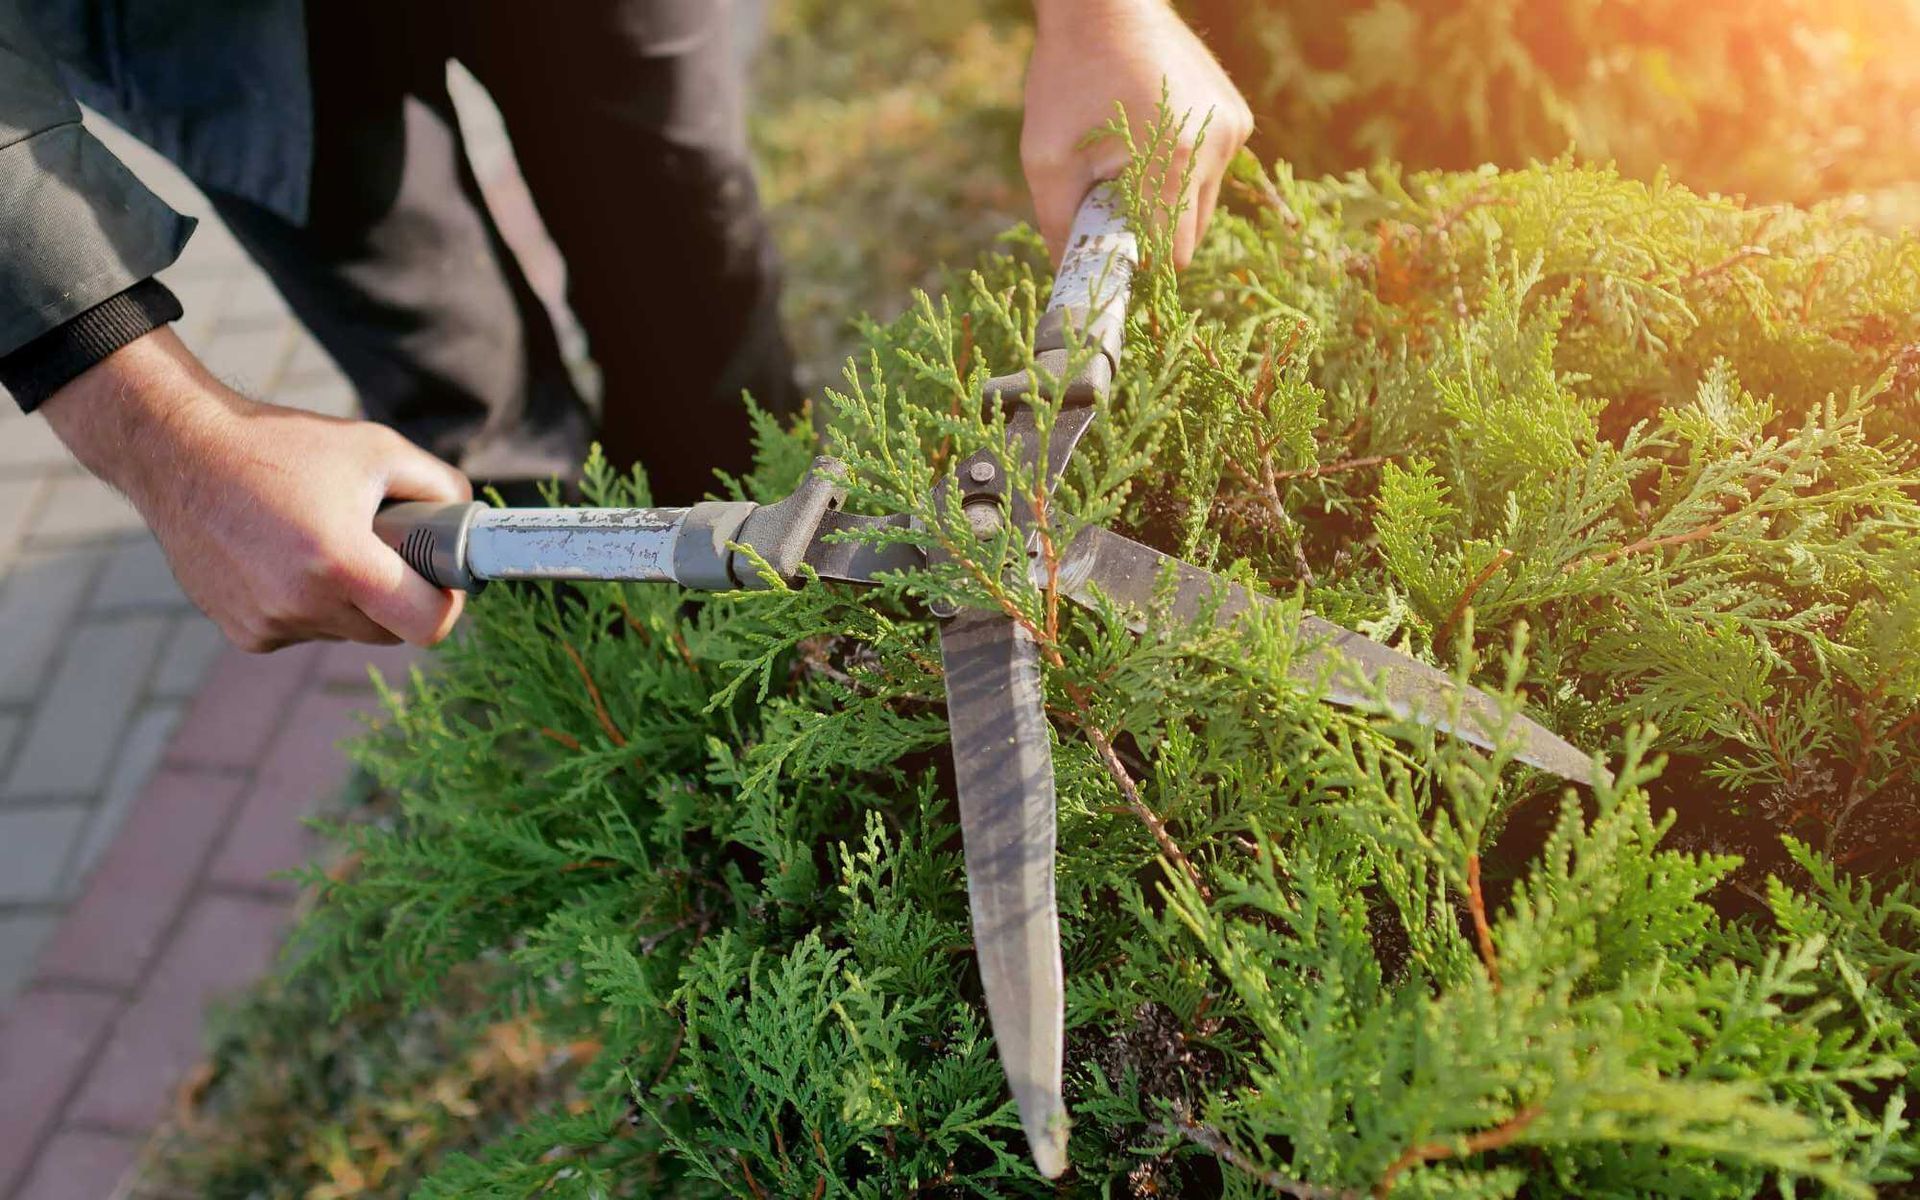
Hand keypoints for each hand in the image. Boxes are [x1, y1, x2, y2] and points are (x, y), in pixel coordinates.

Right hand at [42, 327, 470, 652]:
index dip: (445, 604)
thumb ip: (440, 486)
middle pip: (388, 631)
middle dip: (398, 599)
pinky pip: (303, 630)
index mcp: (342, 563)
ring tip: (324, 542)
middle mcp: (303, 604)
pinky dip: (308, 604)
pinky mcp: (243, 632)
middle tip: (385, 550)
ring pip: (344, 631)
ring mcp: (268, 624)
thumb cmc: (283, 446)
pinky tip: (285, 558)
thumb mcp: (377, 449)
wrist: (179, 453)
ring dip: (350, 601)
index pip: (427, 626)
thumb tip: (470, 522)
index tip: (441, 579)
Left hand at [1023, 0, 1252, 267]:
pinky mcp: (1236, 116)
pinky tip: (1151, 135)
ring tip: (1129, 161)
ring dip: (1167, 200)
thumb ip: (1058, 226)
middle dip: (1152, 231)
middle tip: (1112, 202)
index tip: (1112, 252)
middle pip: (1191, 232)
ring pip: (1203, 201)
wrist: (1104, 5)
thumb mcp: (1047, 157)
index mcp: (1174, 159)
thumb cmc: (1068, 76)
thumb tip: (1068, 279)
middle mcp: (1216, 144)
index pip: (1172, 251)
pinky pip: (1211, 168)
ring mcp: (1231, 128)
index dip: (1139, 261)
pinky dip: (1182, 169)